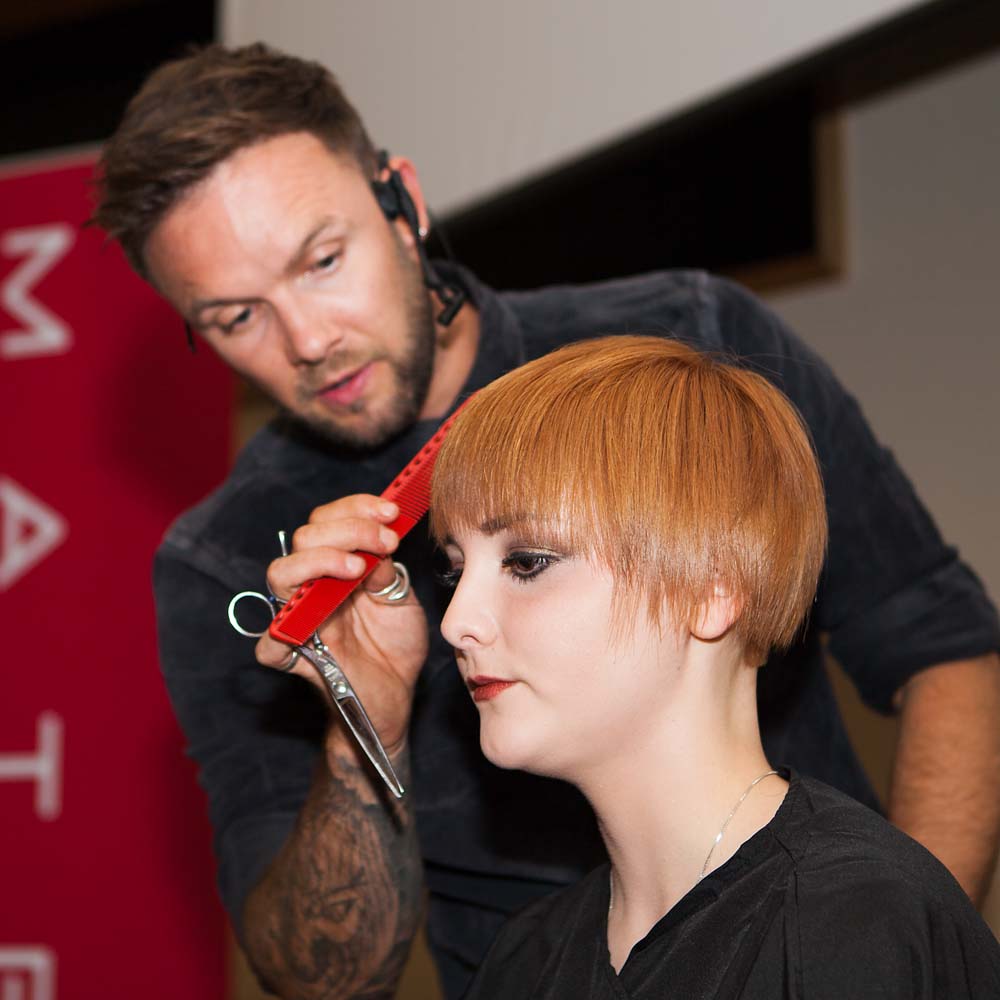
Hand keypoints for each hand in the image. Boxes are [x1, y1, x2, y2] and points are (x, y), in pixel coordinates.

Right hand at [256, 494, 428, 752]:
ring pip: (280, 573)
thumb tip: (379, 546)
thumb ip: (387, 572)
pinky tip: (315, 621)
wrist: (395, 697)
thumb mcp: (401, 599)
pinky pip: (269, 644)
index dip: (356, 507)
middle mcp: (312, 585)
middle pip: (304, 537)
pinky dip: (281, 632)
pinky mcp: (293, 656)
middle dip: (348, 528)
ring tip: (357, 567)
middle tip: (386, 541)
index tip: (391, 511)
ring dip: (320, 559)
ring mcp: (299, 618)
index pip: (328, 520)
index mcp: (336, 564)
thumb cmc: (395, 644)